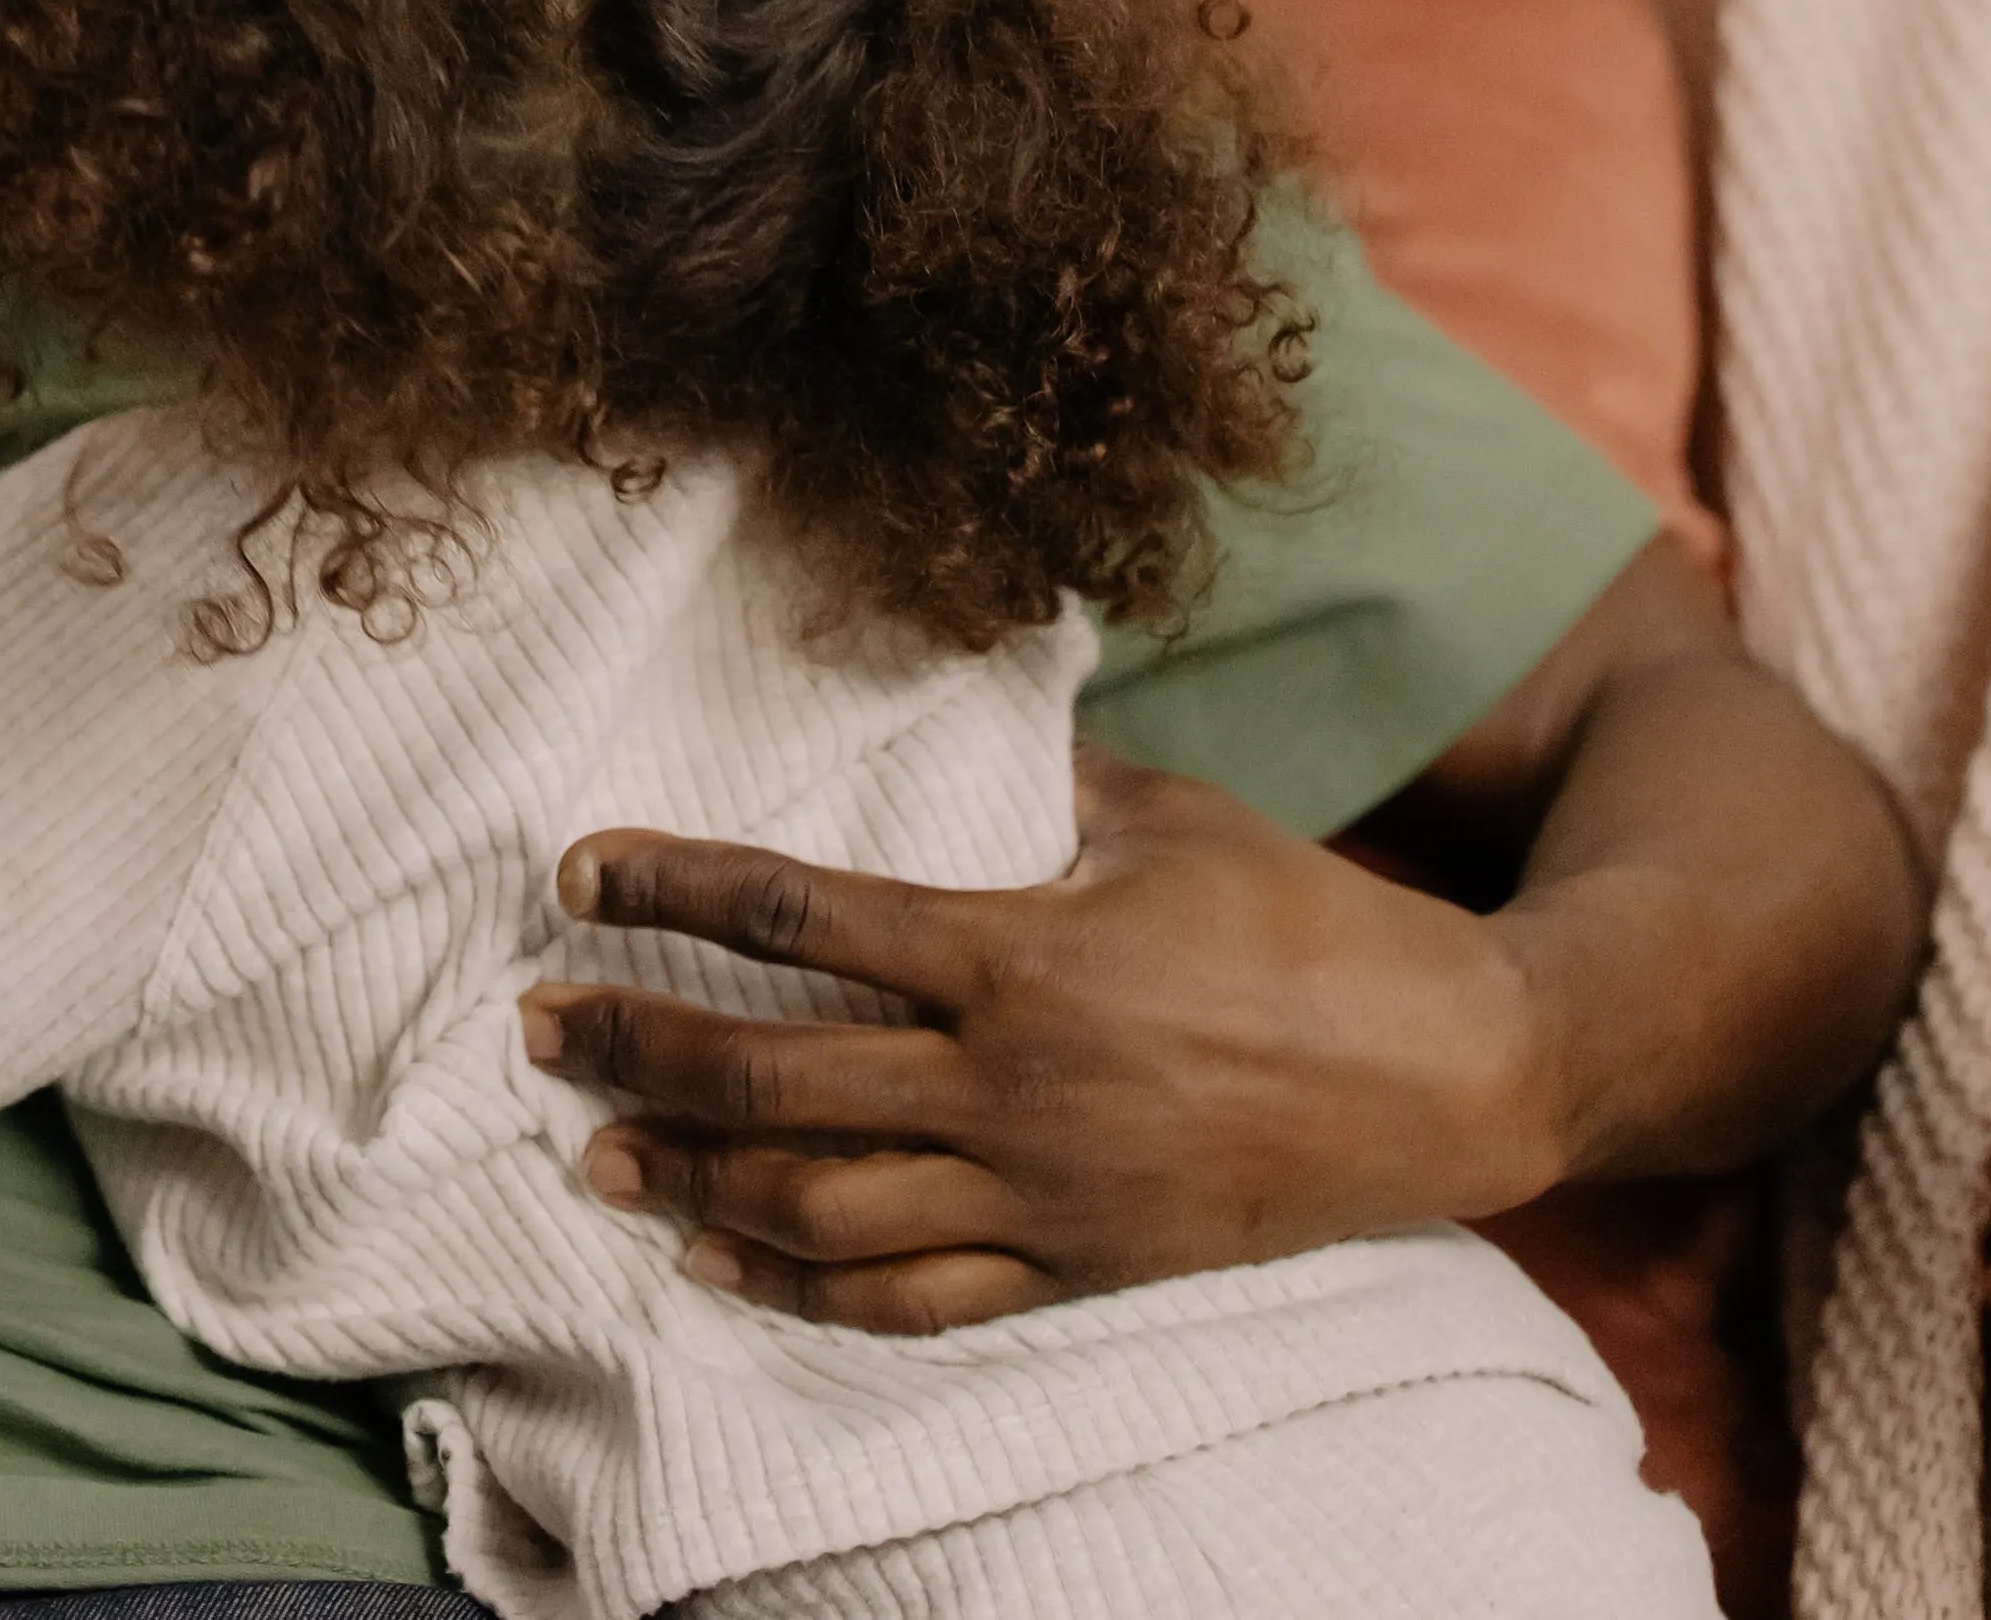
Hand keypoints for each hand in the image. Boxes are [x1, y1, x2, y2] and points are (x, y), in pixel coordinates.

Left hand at [520, 744, 1566, 1333]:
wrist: (1453, 1073)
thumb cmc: (1309, 925)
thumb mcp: (1170, 818)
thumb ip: (1045, 767)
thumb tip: (959, 691)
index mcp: (1016, 951)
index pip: (795, 913)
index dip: (669, 887)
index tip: (577, 872)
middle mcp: (1007, 1081)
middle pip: (768, 1074)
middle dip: (636, 1047)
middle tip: (537, 1027)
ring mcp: (1036, 1189)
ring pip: (815, 1201)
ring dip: (687, 1179)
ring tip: (594, 1153)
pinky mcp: (1073, 1267)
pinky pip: (907, 1298)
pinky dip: (797, 1286)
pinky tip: (714, 1264)